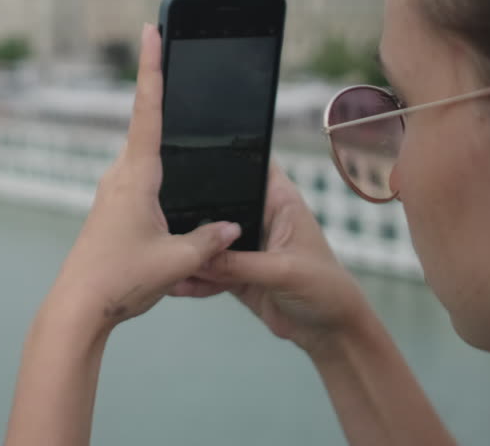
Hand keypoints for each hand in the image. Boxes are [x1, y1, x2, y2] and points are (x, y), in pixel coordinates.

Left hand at [46, 23, 240, 333]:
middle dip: (159, 89)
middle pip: (145, 124)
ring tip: (177, 114)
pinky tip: (172, 188)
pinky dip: (159, 174)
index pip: (148, 110)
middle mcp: (120, 176)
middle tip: (167, 47)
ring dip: (161, 140)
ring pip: (145, 158)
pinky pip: (141, 182)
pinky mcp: (112, 211)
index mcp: (136, 176)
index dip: (153, 68)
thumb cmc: (121, 281)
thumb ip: (210, 239)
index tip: (151, 30)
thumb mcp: (178, 260)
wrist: (78, 307)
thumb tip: (231, 226)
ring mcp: (112, 193)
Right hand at [170, 160, 371, 357]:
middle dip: (192, 209)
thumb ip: (239, 264)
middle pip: (219, 203)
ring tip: (163, 255)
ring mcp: (245, 246)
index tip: (188, 156)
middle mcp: (259, 217)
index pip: (250, 165)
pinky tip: (174, 283)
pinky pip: (207, 271)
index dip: (224, 157)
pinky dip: (193, 278)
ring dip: (190, 250)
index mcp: (279, 201)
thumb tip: (196, 256)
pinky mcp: (235, 273)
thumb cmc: (326, 289)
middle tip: (160, 214)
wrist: (329, 333)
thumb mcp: (284, 271)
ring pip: (208, 241)